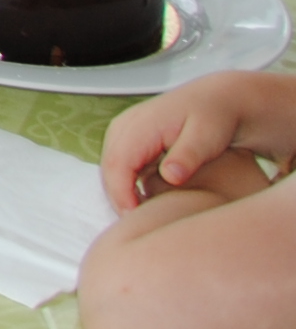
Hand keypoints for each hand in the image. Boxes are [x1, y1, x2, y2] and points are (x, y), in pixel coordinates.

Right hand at [105, 74, 295, 209]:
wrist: (218, 100)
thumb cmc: (216, 118)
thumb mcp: (208, 136)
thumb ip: (188, 156)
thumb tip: (170, 176)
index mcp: (138, 125)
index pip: (117, 166)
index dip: (122, 196)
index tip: (136, 222)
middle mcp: (123, 127)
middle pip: (109, 171)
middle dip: (120, 200)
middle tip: (141, 229)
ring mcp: (123, 132)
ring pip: (112, 171)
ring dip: (123, 195)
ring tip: (144, 220)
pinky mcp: (129, 139)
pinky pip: (120, 167)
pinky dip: (128, 187)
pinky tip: (147, 203)